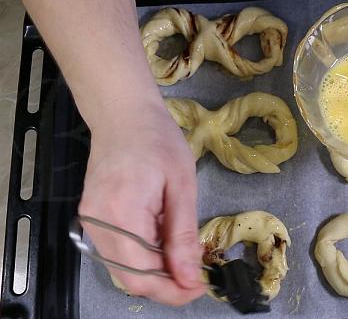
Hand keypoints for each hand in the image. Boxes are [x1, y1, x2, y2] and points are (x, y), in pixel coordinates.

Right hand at [78, 96, 205, 305]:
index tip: (200, 287)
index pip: (142, 275)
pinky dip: (143, 256)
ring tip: (183, 257)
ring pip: (122, 269)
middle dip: (166, 286)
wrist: (123, 115)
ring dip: (156, 272)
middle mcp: (97, 223)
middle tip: (196, 278)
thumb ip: (183, 235)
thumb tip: (189, 278)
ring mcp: (90, 221)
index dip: (172, 291)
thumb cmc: (157, 140)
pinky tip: (163, 242)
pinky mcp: (91, 217)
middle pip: (129, 278)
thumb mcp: (182, 186)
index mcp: (120, 213)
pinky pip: (117, 252)